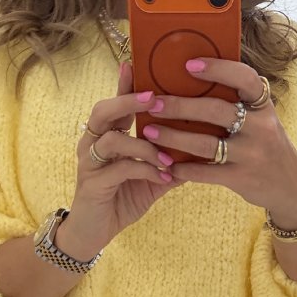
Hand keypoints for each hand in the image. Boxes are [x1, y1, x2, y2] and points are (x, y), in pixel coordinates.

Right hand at [62, 61, 178, 254]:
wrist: (94, 233)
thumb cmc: (122, 198)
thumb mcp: (152, 178)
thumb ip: (172, 160)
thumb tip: (206, 148)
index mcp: (108, 135)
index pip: (116, 103)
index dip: (124, 83)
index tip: (135, 63)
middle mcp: (93, 143)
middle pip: (103, 111)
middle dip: (128, 102)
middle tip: (153, 98)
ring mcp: (90, 163)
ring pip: (111, 139)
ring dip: (143, 145)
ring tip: (167, 155)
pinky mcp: (92, 184)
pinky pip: (118, 169)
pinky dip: (144, 171)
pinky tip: (163, 178)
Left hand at [142, 58, 296, 224]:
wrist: (290, 186)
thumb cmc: (266, 145)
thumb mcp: (261, 119)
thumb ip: (238, 103)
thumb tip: (194, 78)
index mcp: (264, 106)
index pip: (244, 78)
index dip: (218, 69)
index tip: (190, 65)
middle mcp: (260, 127)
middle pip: (215, 110)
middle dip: (180, 105)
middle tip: (153, 103)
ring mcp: (252, 154)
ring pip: (205, 143)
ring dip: (173, 137)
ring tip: (149, 132)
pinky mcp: (242, 178)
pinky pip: (206, 172)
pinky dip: (183, 169)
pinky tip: (167, 164)